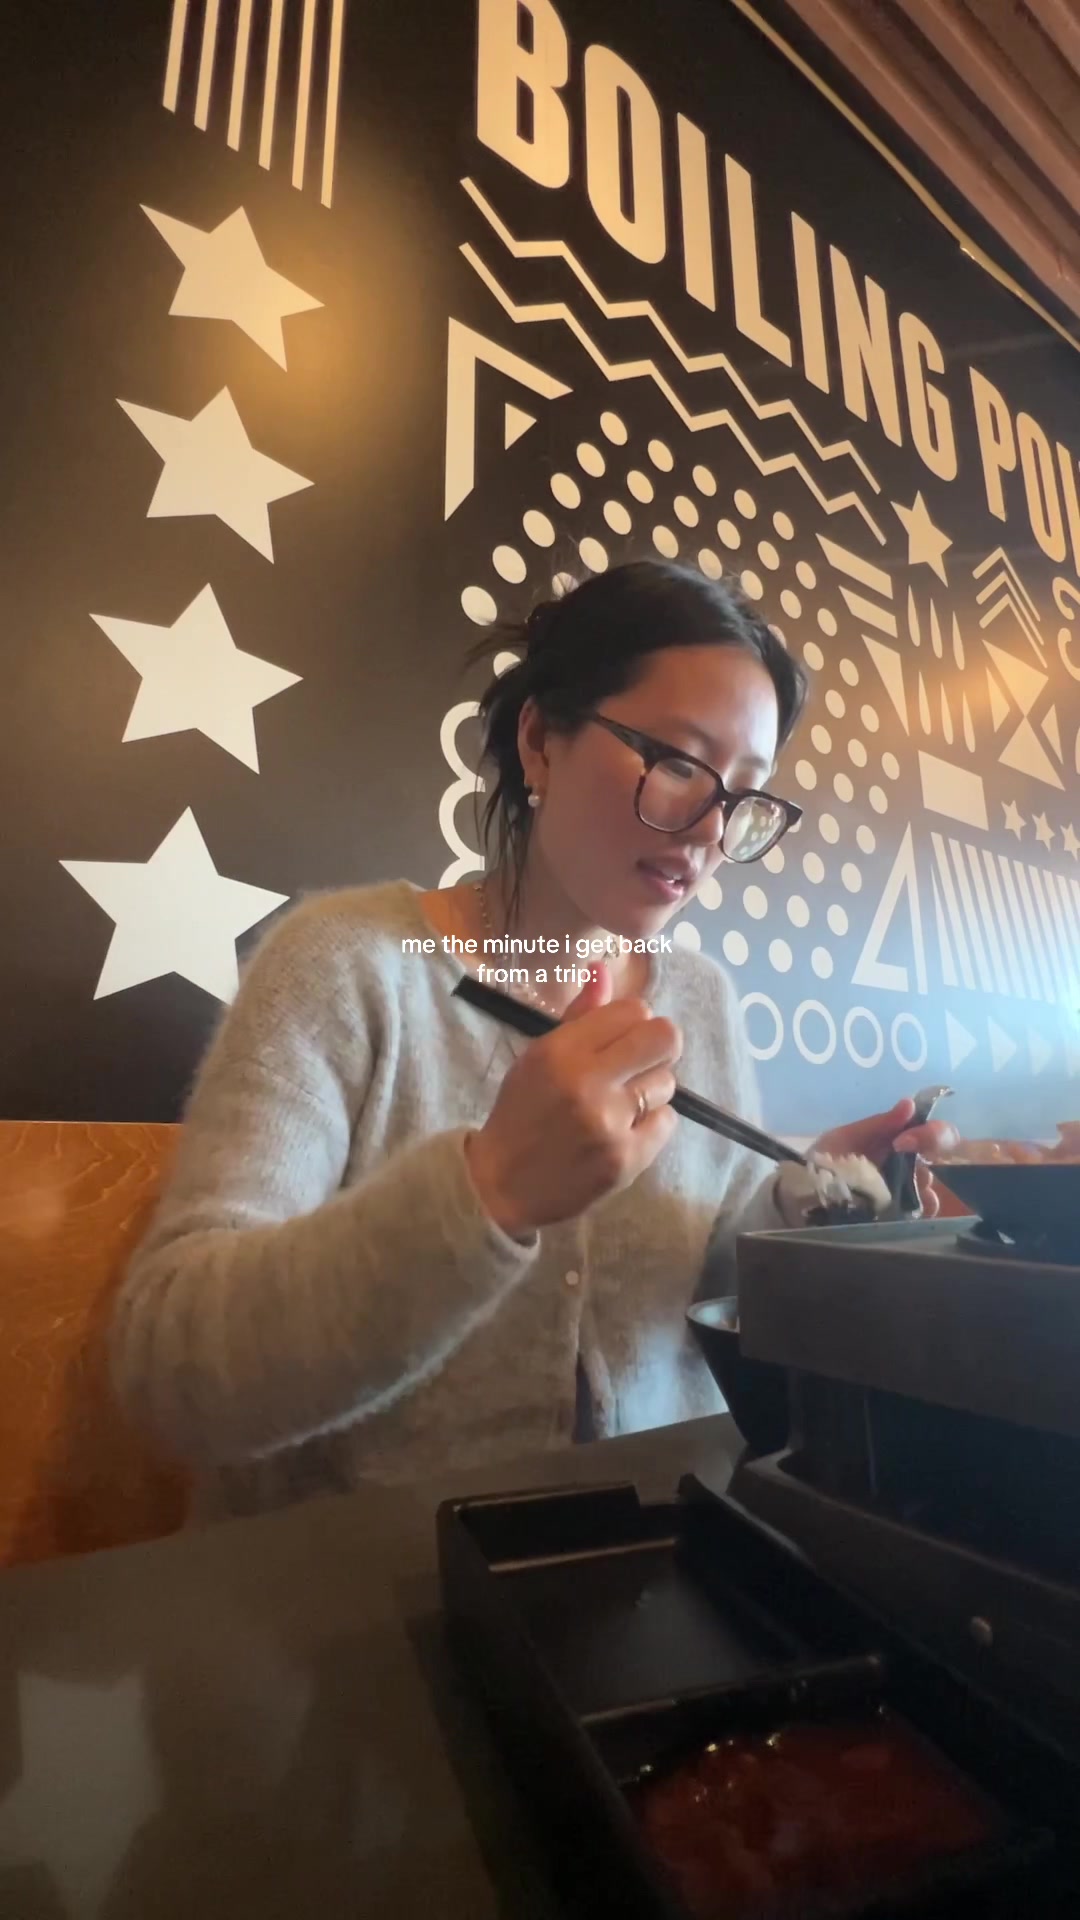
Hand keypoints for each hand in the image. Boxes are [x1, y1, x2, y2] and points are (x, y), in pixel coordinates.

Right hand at [464, 962, 682, 1237]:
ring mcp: (610, 1124)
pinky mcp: (626, 1159)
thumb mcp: (539, 1057)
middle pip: (666, 1038)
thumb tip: (604, 968)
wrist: (501, 1185)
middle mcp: (587, 1083)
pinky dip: (651, 1124)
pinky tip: (624, 1130)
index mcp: (561, 1052)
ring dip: (649, 1090)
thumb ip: (579, 1015)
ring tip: (620, 1104)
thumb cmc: (521, 1113)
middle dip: (657, 1047)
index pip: (634, 1010)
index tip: (618, 1041)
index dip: (631, 1023)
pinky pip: (667, 1122)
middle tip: (638, 1064)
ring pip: (667, 1082)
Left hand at [811, 1097, 959, 1218]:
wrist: (803, 1198)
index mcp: (894, 1141)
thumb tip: (910, 1104)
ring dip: (922, 1185)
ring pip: (930, 1186)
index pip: (931, 1132)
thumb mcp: (846, 1139)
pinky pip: (922, 1211)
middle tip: (910, 1167)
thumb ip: (878, 1124)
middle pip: (939, 1157)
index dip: (930, 1133)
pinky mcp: (899, 1217)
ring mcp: (904, 1191)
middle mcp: (905, 1164)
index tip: (904, 1142)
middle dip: (930, 1159)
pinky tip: (904, 1209)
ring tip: (899, 1191)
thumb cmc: (824, 1162)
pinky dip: (920, 1209)